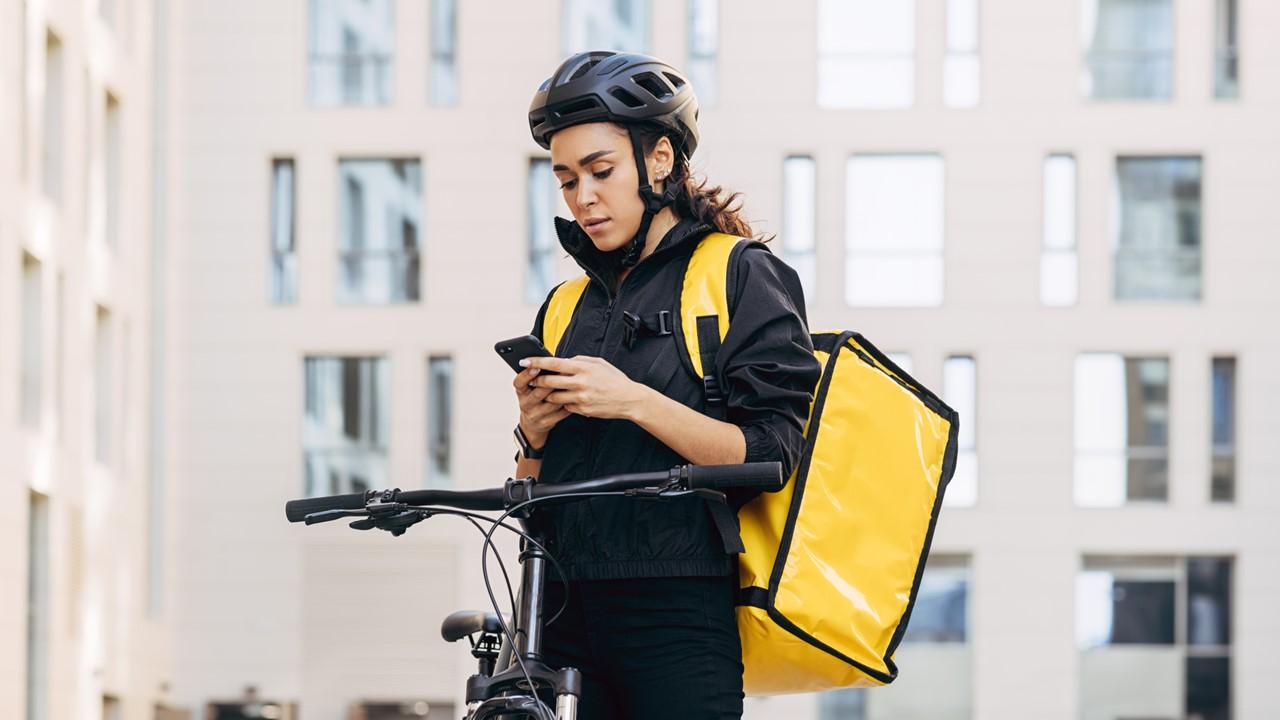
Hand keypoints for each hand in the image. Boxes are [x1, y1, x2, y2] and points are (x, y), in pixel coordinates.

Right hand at [513, 366, 570, 446]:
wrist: (533, 423)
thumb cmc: (535, 398)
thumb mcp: (530, 388)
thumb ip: (537, 376)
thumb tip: (549, 360)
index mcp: (521, 392)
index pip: (519, 382)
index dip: (527, 375)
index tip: (536, 367)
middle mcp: (525, 404)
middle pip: (538, 392)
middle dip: (550, 382)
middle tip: (562, 372)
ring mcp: (535, 415)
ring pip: (552, 402)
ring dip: (563, 392)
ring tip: (572, 382)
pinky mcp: (546, 422)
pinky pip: (561, 412)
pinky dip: (569, 403)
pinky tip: (575, 396)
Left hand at [523, 356, 649, 420]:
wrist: (629, 399)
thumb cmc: (614, 379)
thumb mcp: (598, 363)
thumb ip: (579, 360)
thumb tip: (563, 360)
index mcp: (582, 368)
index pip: (553, 363)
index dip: (536, 362)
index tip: (524, 361)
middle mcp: (580, 383)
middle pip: (549, 381)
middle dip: (537, 380)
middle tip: (532, 379)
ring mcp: (580, 398)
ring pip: (553, 396)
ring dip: (548, 393)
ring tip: (548, 390)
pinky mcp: (582, 410)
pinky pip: (565, 406)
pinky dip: (563, 402)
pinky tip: (568, 399)